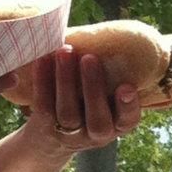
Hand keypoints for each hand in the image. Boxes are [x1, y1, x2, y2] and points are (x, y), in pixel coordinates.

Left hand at [18, 46, 142, 156]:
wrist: (51, 136)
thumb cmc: (88, 104)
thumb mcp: (106, 99)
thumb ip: (112, 77)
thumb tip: (115, 35)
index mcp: (117, 125)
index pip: (128, 120)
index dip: (128, 106)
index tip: (126, 86)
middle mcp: (96, 134)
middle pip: (97, 119)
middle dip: (93, 88)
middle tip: (90, 58)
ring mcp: (70, 134)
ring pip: (68, 113)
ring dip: (66, 81)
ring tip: (65, 51)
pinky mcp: (46, 127)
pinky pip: (44, 106)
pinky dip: (42, 82)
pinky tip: (43, 59)